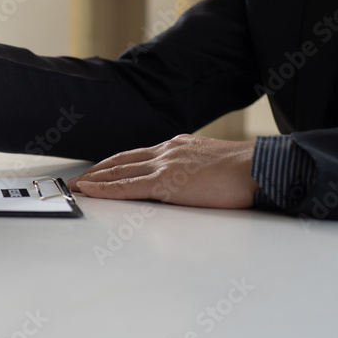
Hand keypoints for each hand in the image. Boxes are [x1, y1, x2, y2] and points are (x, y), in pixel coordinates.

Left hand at [69, 135, 258, 208]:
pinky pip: (127, 187)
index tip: (98, 171)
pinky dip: (105, 189)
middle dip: (97, 171)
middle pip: (122, 160)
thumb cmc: (246, 171)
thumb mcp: (212, 162)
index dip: (114, 164)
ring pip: (119, 172)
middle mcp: (167, 151)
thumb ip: (193, 168)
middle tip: (77, 180)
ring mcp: (165, 165)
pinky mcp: (167, 182)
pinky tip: (90, 191)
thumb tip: (187, 181)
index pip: (137, 155)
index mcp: (178, 146)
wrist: (260, 167)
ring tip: (76, 187)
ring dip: (94, 180)